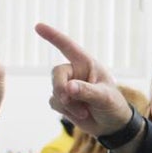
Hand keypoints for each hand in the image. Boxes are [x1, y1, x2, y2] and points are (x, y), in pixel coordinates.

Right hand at [35, 23, 138, 140]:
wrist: (112, 126)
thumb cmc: (113, 105)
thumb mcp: (104, 97)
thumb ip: (87, 91)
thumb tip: (68, 87)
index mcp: (87, 63)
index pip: (68, 46)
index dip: (53, 36)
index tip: (38, 26)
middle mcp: (76, 72)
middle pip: (57, 73)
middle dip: (60, 87)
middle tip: (68, 99)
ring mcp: (68, 86)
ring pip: (55, 91)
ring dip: (67, 104)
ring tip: (85, 111)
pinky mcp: (63, 101)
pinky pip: (54, 103)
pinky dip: (65, 111)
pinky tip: (81, 114)